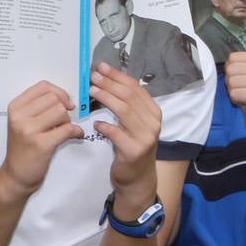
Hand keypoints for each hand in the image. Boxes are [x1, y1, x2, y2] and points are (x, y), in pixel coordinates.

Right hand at [0, 81, 84, 198]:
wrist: (16, 174)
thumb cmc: (23, 146)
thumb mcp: (23, 121)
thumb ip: (39, 106)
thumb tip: (67, 98)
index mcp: (15, 107)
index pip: (43, 86)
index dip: (60, 92)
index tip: (66, 103)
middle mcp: (19, 116)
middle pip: (54, 99)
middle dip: (64, 109)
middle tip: (62, 122)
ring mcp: (29, 130)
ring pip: (61, 112)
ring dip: (68, 121)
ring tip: (63, 130)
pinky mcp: (41, 144)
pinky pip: (67, 129)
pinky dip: (77, 131)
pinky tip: (76, 135)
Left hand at [90, 64, 159, 200]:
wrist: (137, 177)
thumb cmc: (132, 146)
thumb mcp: (134, 124)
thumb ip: (127, 105)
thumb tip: (106, 79)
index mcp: (153, 112)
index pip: (136, 87)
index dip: (117, 76)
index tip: (101, 67)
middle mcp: (153, 122)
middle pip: (129, 96)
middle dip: (110, 84)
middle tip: (93, 77)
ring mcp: (145, 137)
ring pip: (124, 111)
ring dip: (106, 99)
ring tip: (92, 91)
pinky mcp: (134, 151)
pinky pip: (116, 134)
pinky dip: (105, 127)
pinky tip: (95, 124)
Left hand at [224, 52, 245, 141]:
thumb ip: (240, 66)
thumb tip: (225, 63)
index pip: (233, 57)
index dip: (232, 70)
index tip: (242, 79)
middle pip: (231, 68)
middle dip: (231, 81)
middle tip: (242, 89)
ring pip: (231, 81)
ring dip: (233, 91)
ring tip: (244, 95)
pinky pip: (234, 93)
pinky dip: (235, 99)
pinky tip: (245, 102)